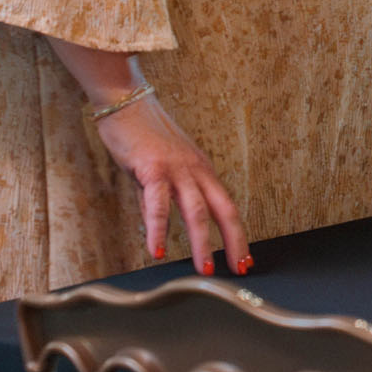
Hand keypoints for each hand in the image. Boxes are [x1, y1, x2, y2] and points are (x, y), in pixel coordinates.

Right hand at [93, 96, 250, 275]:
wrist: (127, 102)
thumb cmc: (144, 137)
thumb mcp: (159, 173)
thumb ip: (160, 203)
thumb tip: (158, 234)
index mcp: (201, 172)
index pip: (227, 207)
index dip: (237, 234)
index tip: (244, 259)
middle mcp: (196, 170)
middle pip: (223, 209)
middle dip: (234, 241)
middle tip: (239, 269)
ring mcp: (176, 168)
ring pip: (196, 210)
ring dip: (202, 242)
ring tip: (204, 269)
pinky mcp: (153, 167)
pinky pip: (158, 203)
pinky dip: (159, 229)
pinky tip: (157, 250)